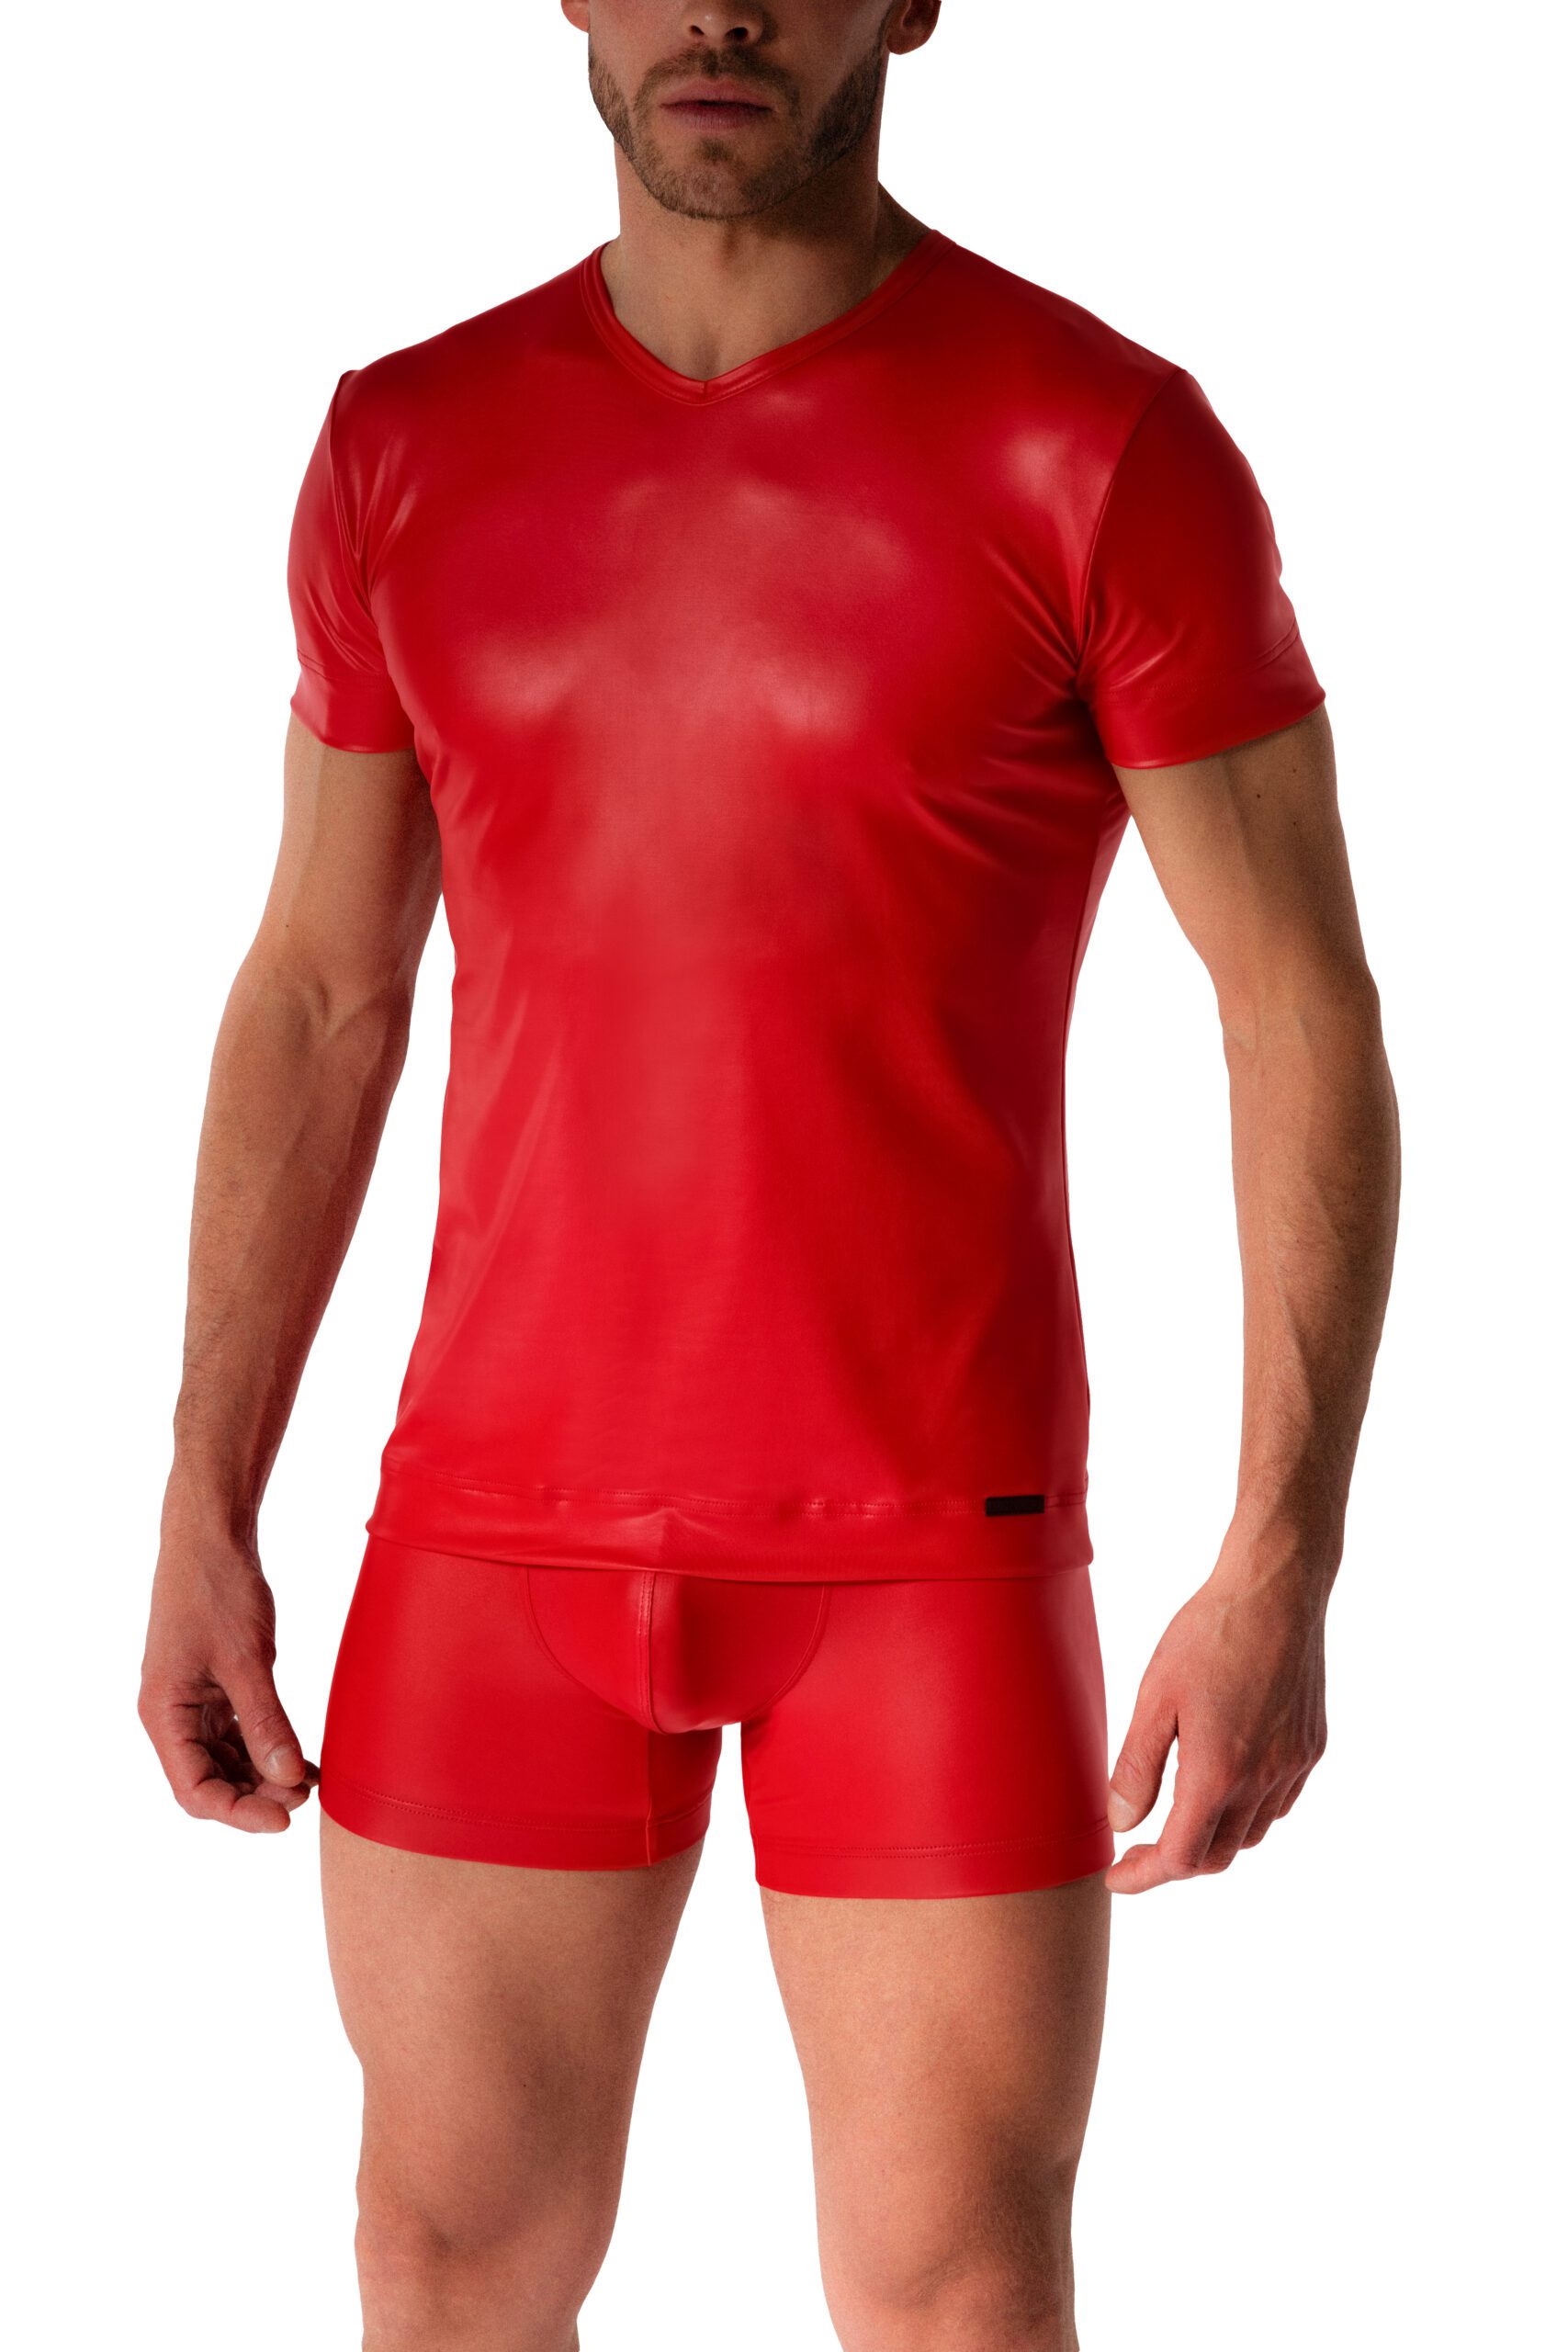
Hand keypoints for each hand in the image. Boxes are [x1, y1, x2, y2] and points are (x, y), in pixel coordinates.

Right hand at [139, 1535, 317, 1832]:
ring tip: (308, 1782)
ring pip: (225, 1761)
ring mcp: (192, 1702)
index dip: (238, 1812)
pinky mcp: (214, 1687)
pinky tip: (302, 1760)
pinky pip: (237, 1734)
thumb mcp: (247, 1660)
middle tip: (305, 1796)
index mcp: (164, 1713)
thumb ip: (266, 1722)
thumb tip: (286, 1779)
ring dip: (264, 1776)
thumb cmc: (218, 1589)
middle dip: (255, 1795)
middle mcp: (172, 1715)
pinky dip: (267, 1748)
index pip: (195, 1789)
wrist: (211, 1536)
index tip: (286, 1819)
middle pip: (209, 1781)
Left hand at [1104, 1551, 1328, 1892]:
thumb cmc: (1208, 1635)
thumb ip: (1137, 1767)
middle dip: (1176, 1862)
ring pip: (1252, 1833)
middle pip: (1219, 1854)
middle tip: (1137, 1850)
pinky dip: (1248, 1812)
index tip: (1116, 1875)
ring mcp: (1294, 1765)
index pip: (1182, 1857)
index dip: (1146, 1876)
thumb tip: (1122, 1824)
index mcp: (1219, 1772)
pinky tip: (1225, 1786)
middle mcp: (1264, 1780)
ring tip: (1177, 1817)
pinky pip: (1279, 1802)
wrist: (1277, 1590)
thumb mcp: (1155, 1697)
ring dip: (1213, 1839)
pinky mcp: (1312, 1746)